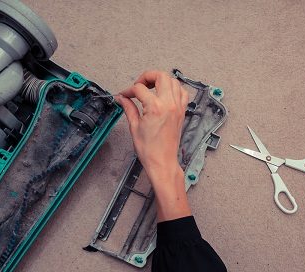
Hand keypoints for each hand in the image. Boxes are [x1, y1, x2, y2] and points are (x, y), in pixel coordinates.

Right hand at [116, 70, 191, 220]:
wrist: (162, 161)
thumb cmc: (149, 150)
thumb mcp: (134, 126)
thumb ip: (128, 108)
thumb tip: (122, 98)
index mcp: (155, 107)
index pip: (139, 89)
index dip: (129, 90)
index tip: (124, 95)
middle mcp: (169, 104)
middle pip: (160, 76)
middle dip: (147, 76)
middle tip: (139, 85)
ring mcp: (178, 107)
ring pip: (173, 81)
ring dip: (161, 81)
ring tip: (151, 88)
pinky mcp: (182, 112)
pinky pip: (182, 92)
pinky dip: (174, 88)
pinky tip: (164, 94)